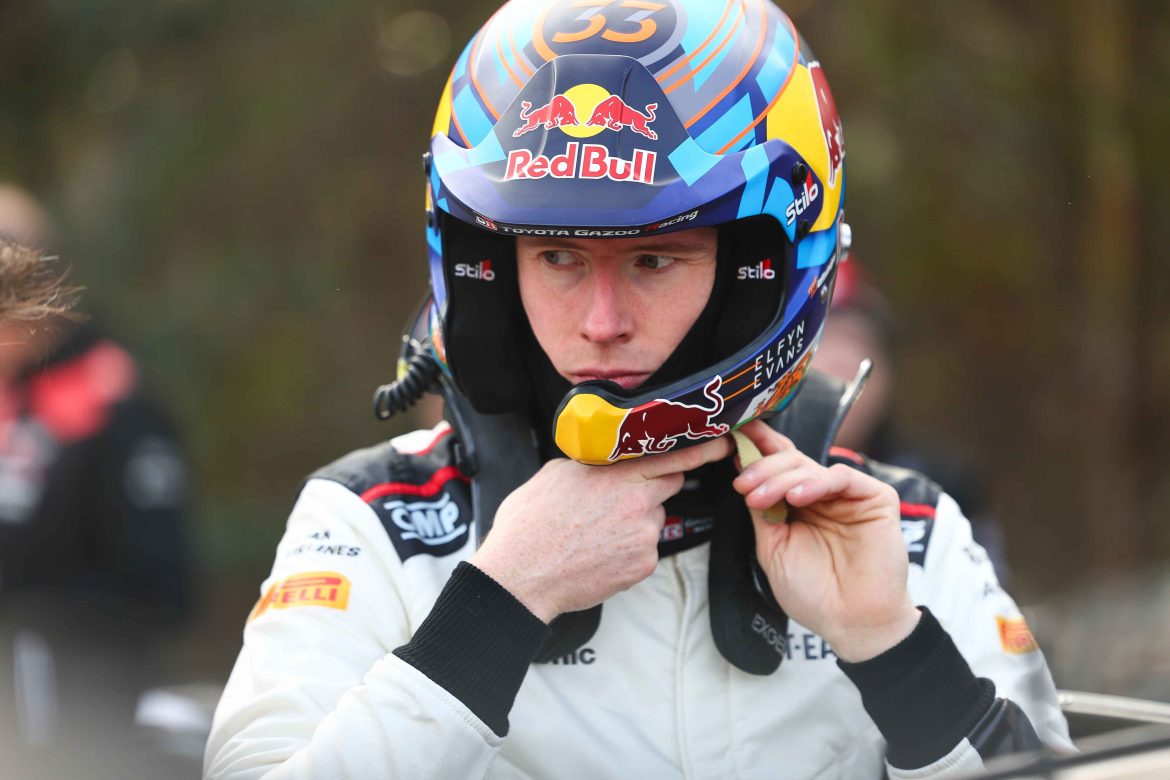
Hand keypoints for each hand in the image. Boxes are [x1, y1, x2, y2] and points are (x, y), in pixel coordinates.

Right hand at [472, 436, 733, 622]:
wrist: (521, 576)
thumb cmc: (531, 525)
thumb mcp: (556, 474)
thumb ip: (592, 463)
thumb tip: (604, 458)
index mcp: (616, 475)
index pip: (673, 455)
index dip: (703, 448)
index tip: (725, 442)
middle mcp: (637, 503)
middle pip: (669, 484)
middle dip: (653, 486)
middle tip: (623, 497)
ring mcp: (644, 536)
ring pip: (653, 519)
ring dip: (635, 521)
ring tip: (596, 532)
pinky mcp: (643, 564)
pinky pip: (645, 547)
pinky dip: (629, 549)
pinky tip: (599, 552)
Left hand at [731, 421, 919, 661]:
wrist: (851, 623)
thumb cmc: (813, 592)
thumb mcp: (773, 548)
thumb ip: (763, 511)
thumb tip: (742, 475)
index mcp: (801, 504)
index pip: (779, 467)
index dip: (758, 449)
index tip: (732, 440)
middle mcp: (824, 495)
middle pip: (791, 461)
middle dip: (761, 468)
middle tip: (741, 484)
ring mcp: (849, 496)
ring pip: (810, 466)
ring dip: (779, 478)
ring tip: (759, 497)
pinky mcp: (876, 499)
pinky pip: (842, 477)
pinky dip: (815, 483)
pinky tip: (796, 498)